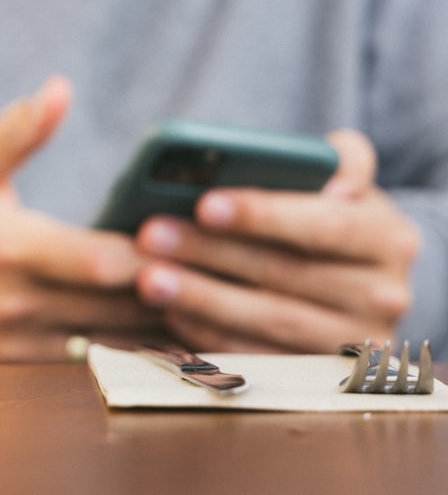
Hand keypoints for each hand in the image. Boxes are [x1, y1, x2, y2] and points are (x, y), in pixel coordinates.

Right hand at [0, 76, 165, 362]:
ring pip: (110, 344)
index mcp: (11, 248)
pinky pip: (88, 371)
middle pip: (115, 306)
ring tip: (191, 304)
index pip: (99, 261)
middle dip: (164, 290)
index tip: (183, 241)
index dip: (149, 255)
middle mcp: (16, 304)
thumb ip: (17, 130)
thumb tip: (60, 89)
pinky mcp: (18, 372)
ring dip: (153, 327)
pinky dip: (126, 356)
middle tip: (205, 274)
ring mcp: (18, 346)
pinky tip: (152, 336)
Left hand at [134, 129, 420, 353]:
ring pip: (268, 321)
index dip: (262, 215)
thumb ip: (338, 159)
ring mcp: (353, 343)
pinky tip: (171, 312)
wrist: (357, 279)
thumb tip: (329, 174)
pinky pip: (260, 358)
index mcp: (387, 237)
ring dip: (201, 298)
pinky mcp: (320, 375)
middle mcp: (382, 295)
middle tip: (150, 235)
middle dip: (210, 253)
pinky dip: (211, 335)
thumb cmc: (329, 213)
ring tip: (148, 278)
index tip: (205, 204)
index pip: (323, 224)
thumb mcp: (342, 178)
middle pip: (285, 274)